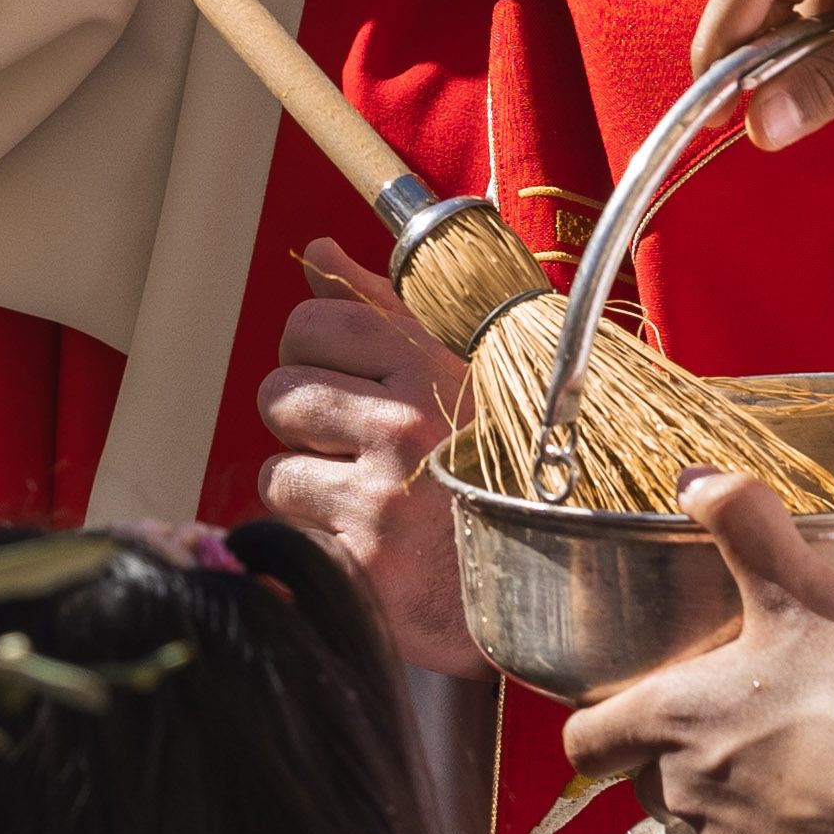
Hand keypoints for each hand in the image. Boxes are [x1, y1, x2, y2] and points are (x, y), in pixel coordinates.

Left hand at [256, 249, 480, 675]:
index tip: (344, 377)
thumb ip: (384, 309)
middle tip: (356, 445)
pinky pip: (290, 528)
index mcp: (435, 365)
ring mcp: (386, 495)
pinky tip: (369, 542)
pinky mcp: (367, 560)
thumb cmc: (502, 465)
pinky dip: (318, 537)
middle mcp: (410, 423)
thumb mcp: (464, 369)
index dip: (313, 352)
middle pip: (279, 392)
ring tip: (371, 497)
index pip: (313, 323)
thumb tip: (319, 254)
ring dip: (310, 486)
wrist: (555, 579)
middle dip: (304, 421)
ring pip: (277, 469)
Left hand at [554, 472, 833, 833]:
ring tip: (794, 761)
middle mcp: (680, 793)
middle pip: (649, 776)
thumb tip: (699, 480)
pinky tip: (826, 810)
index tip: (627, 706)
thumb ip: (746, 526)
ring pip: (703, 822)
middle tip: (743, 714)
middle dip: (683, 750)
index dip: (598, 723)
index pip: (585, 740)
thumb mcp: (804, 594)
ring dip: (733, 795)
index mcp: (670, 721)